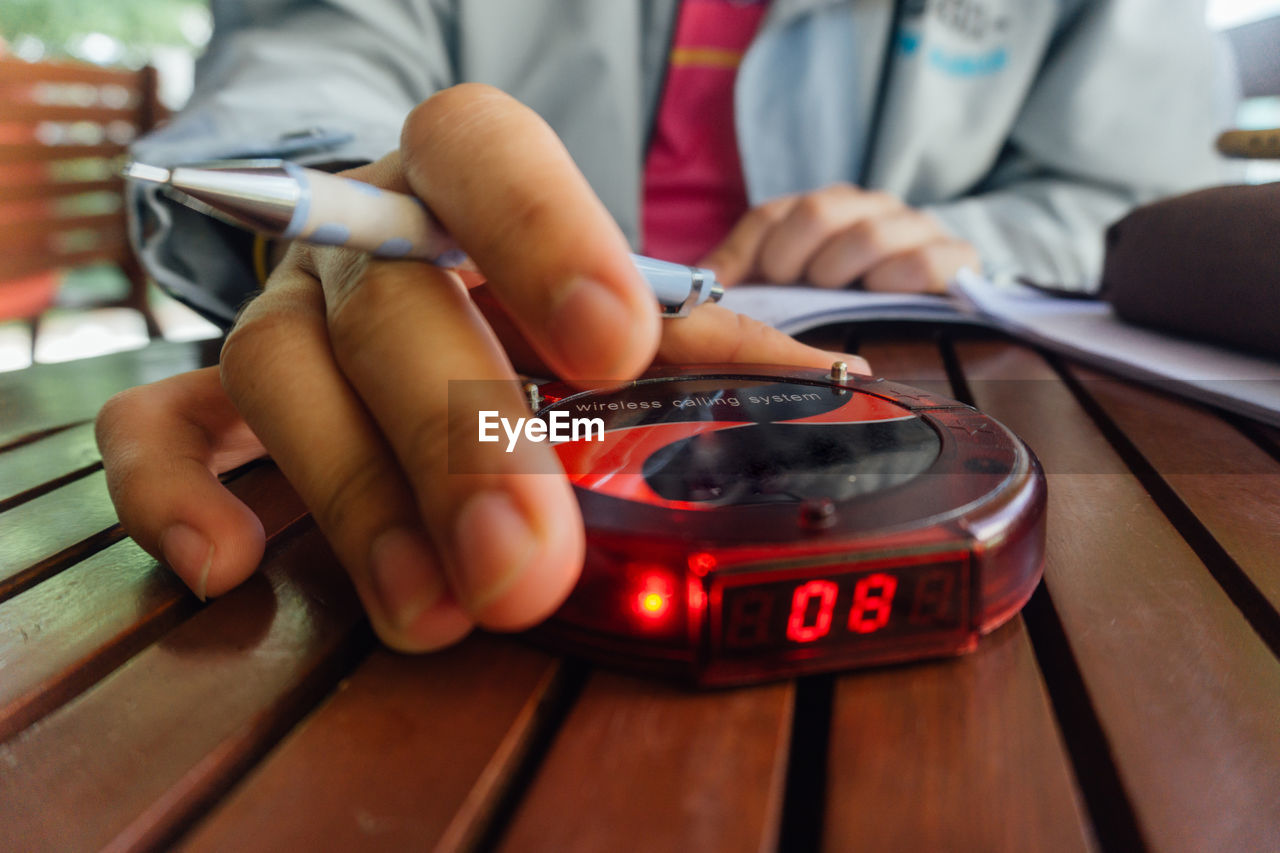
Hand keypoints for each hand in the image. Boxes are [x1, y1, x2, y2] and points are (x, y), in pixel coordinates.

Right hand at [97, 84, 868, 652]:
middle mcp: (363, 233)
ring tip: (434, 605)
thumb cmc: (525, 292)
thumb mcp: (611, 303)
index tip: (617, 343)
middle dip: (457, 433)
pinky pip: (157, 425)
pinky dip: (172, 491)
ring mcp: (284, 309)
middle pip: (389, 302)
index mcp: (466, 181)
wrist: (411, 263)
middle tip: (520, 556)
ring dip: (356, 496)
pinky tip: (229, 562)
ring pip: (279, 372)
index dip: (544, 235)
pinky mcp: (221, 392)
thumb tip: (826, 393)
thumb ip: (704, 345)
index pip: (487, 156)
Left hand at [700, 183, 979, 292]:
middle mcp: (870, 208)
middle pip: (819, 212)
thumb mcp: (794, 287)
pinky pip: (927, 260)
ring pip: (869, 234)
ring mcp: (915, 228)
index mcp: (825, 210)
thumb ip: (748, 275)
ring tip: (835, 292)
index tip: (733, 286)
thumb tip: (705, 281)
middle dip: (794, 258)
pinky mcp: (956, 257)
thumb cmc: (851, 301)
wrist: (939, 303)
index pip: (772, 216)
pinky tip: (882, 292)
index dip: (750, 252)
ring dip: (841, 270)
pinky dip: (899, 277)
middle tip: (794, 287)